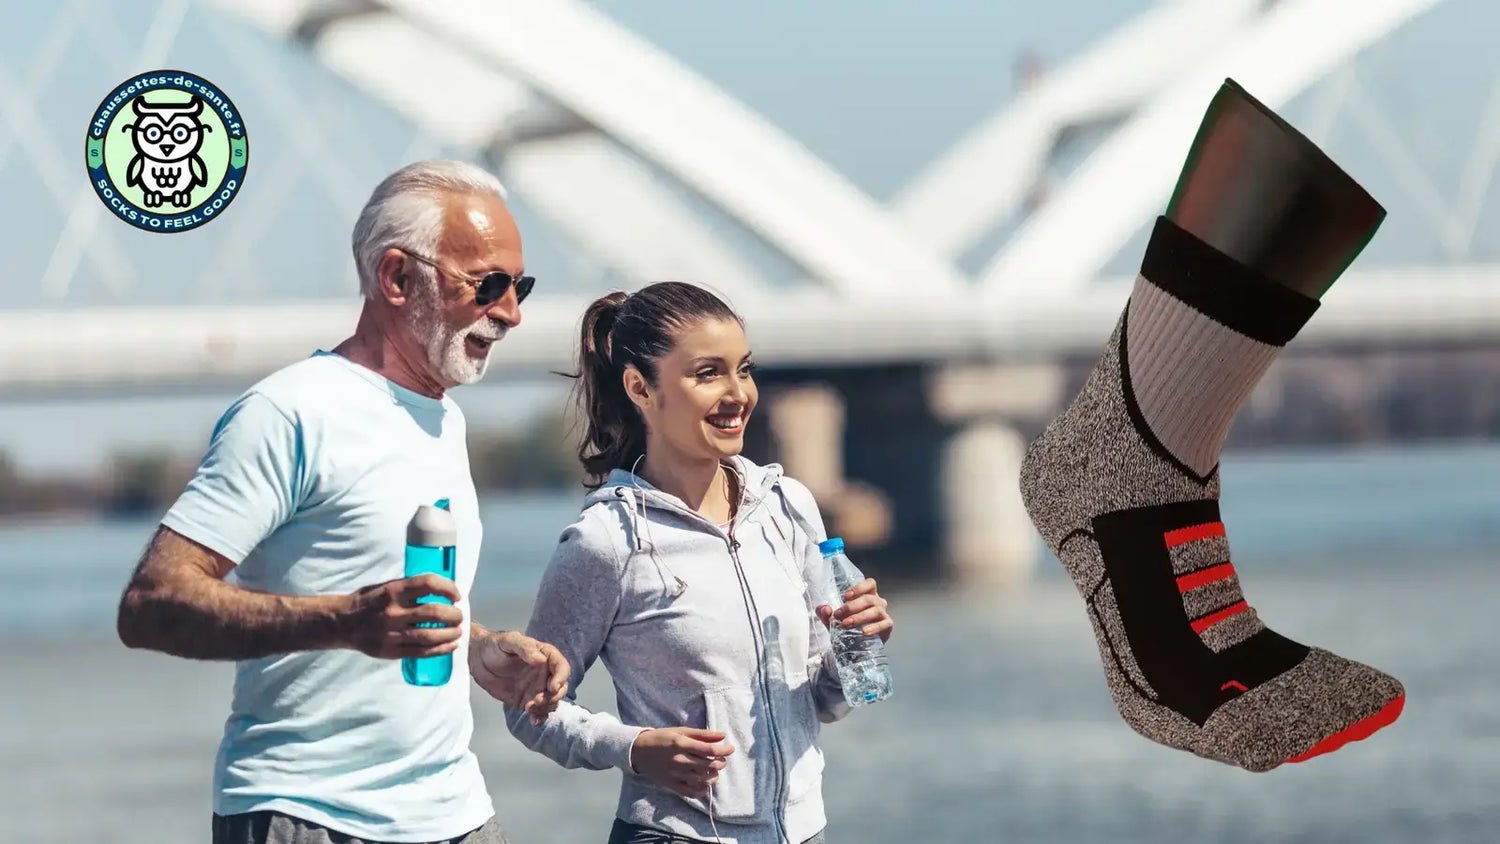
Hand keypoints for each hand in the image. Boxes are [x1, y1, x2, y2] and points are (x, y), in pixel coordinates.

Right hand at [342, 574, 464, 658]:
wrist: (342, 623)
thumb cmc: (368, 601)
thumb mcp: (386, 586)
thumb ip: (409, 588)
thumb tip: (439, 588)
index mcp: (394, 591)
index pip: (428, 584)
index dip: (447, 588)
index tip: (456, 595)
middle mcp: (394, 611)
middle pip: (434, 612)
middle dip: (453, 614)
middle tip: (458, 615)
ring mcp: (393, 633)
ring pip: (431, 635)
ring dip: (451, 634)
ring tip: (458, 631)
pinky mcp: (392, 651)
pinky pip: (422, 652)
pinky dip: (441, 649)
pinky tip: (450, 645)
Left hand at [470, 630, 569, 723]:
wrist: (477, 659)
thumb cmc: (494, 645)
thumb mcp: (509, 640)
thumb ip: (525, 648)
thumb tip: (541, 660)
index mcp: (545, 656)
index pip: (561, 667)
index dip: (561, 677)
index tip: (552, 687)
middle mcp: (545, 673)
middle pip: (560, 688)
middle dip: (553, 697)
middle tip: (537, 700)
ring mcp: (536, 687)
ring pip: (551, 701)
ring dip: (545, 708)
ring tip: (528, 708)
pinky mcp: (526, 700)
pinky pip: (538, 711)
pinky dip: (539, 717)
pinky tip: (534, 721)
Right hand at [630, 727, 733, 798]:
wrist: (638, 752)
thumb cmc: (661, 738)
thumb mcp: (680, 731)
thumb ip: (702, 734)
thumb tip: (722, 735)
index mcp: (681, 744)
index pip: (708, 750)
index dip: (723, 750)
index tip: (731, 749)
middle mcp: (679, 760)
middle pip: (708, 766)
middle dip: (720, 763)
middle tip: (722, 759)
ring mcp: (675, 775)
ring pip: (702, 780)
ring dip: (713, 776)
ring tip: (714, 770)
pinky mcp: (672, 785)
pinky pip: (691, 792)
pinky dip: (702, 790)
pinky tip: (705, 783)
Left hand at [816, 577, 893, 642]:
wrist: (855, 647)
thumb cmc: (847, 626)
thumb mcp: (832, 619)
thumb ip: (825, 613)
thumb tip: (825, 609)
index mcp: (867, 595)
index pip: (869, 584)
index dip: (859, 587)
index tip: (845, 596)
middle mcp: (877, 602)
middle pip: (868, 598)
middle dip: (851, 606)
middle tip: (838, 615)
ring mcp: (883, 613)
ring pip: (875, 610)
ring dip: (859, 617)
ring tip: (847, 624)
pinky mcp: (888, 626)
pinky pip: (884, 624)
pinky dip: (874, 627)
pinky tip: (864, 632)